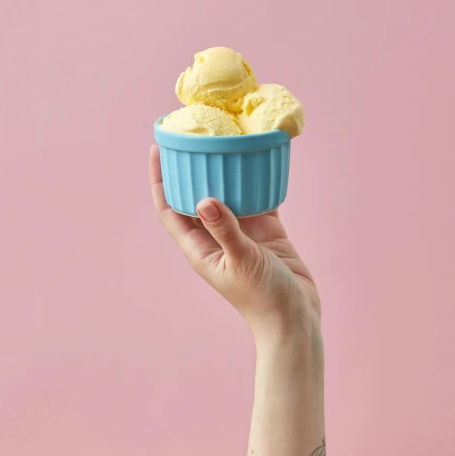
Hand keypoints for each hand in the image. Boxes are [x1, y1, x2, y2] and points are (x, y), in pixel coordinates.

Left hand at [149, 145, 320, 348]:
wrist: (296, 319)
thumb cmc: (264, 299)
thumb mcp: (242, 262)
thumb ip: (225, 230)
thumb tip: (204, 200)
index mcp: (199, 248)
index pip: (169, 209)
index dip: (160, 180)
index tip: (158, 149)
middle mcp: (216, 236)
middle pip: (195, 195)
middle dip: (191, 168)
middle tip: (192, 136)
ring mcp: (242, 232)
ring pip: (228, 192)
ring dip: (224, 170)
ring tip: (224, 140)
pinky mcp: (266, 230)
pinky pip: (258, 197)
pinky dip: (258, 180)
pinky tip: (260, 158)